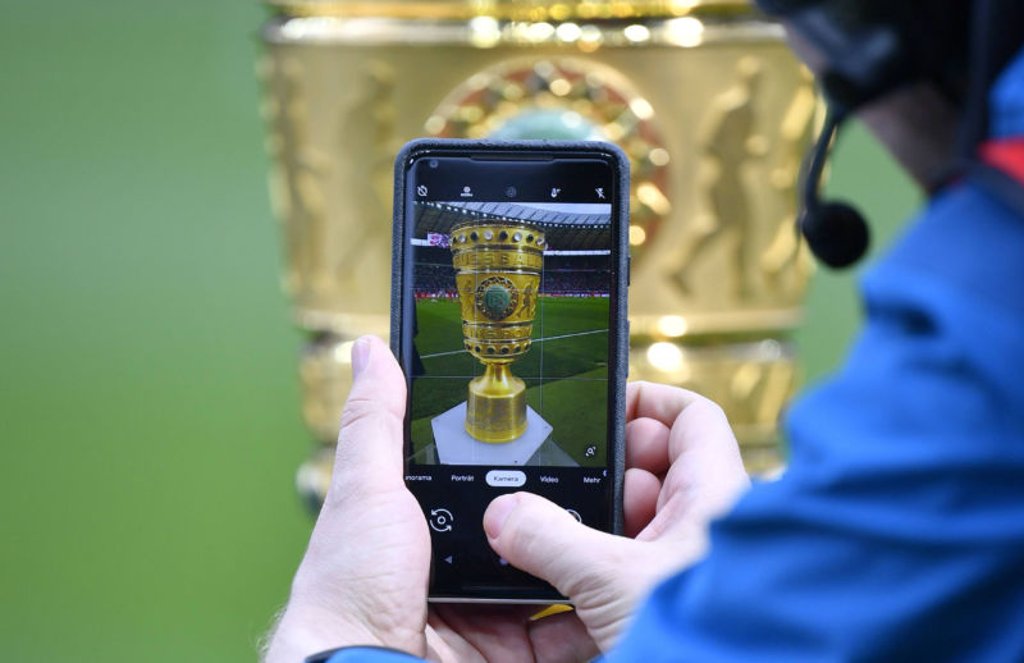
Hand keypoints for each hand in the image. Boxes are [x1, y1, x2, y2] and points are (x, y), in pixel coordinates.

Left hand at [264, 337, 599, 662]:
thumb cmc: (347, 589)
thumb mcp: (367, 490)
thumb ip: (377, 421)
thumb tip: (370, 351)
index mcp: (424, 524)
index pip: (487, 481)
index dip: (524, 461)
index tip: (565, 432)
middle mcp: (458, 567)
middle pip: (530, 528)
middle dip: (570, 507)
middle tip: (614, 476)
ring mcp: (488, 612)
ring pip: (557, 575)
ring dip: (588, 554)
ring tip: (627, 521)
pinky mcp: (513, 651)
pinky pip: (566, 628)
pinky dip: (592, 610)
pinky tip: (616, 583)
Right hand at [483, 381, 749, 651]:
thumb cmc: (709, 643)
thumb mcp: (613, 582)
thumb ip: (551, 540)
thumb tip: (505, 514)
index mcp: (713, 494)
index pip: (688, 416)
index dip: (643, 401)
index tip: (596, 408)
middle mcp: (706, 524)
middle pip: (650, 470)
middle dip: (599, 478)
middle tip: (559, 488)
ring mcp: (687, 564)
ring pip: (634, 524)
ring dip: (590, 531)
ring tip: (552, 543)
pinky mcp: (668, 601)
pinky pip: (627, 569)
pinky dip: (595, 572)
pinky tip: (563, 593)